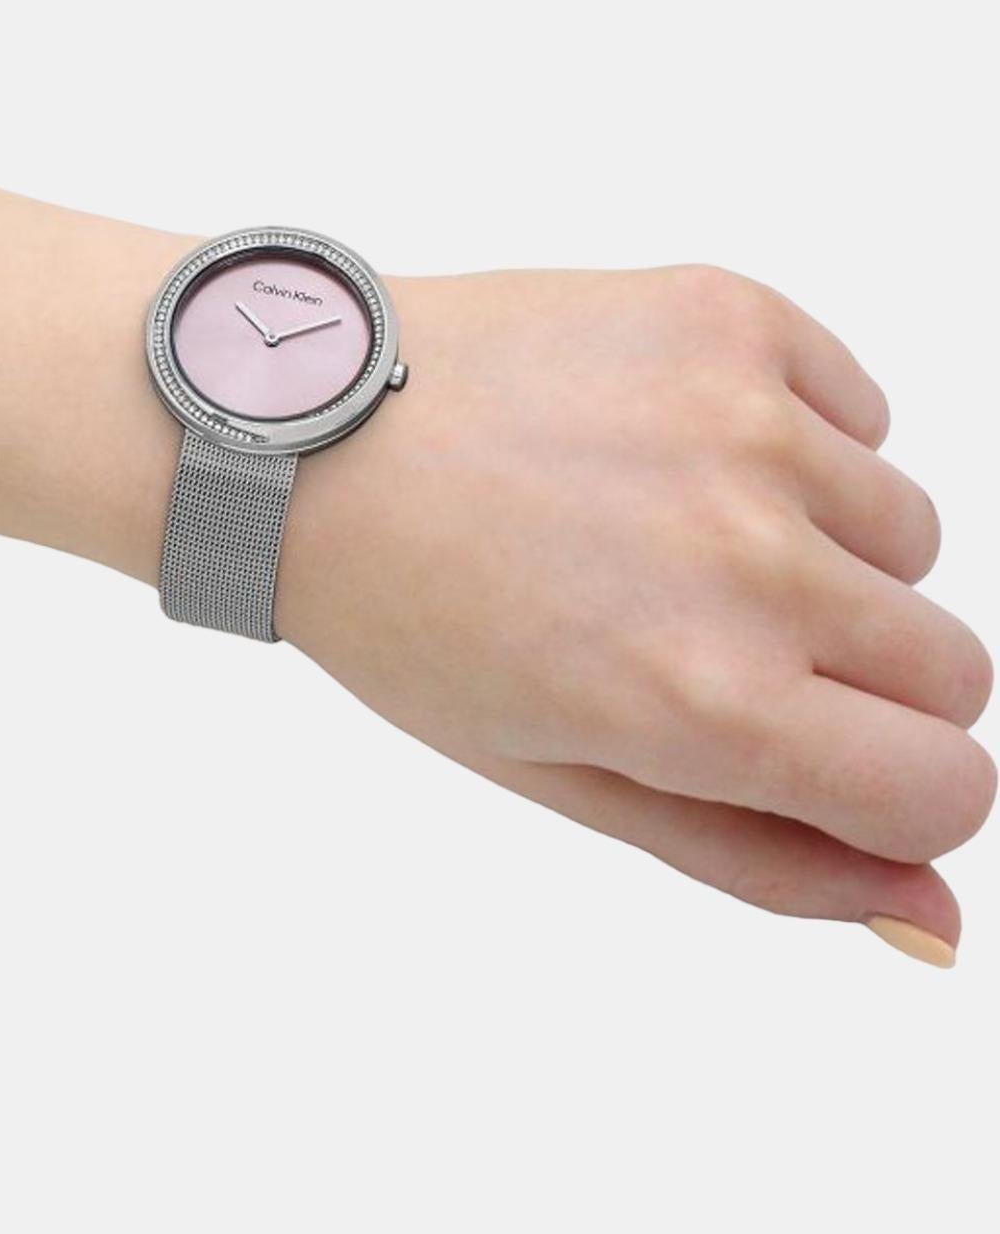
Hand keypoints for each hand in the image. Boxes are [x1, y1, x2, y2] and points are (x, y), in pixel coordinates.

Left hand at [276, 264, 994, 961]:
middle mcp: (750, 560)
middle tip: (702, 635)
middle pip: (949, 664)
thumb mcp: (556, 772)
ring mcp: (747, 423)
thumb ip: (757, 858)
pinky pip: (857, 406)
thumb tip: (930, 923)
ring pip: (907, 531)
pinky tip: (662, 444)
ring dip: (818, 551)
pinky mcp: (728, 315)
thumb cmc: (402, 614)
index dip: (887, 791)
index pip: (948, 788)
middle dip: (852, 679)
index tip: (810, 757)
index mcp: (706, 699)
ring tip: (661, 530)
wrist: (304, 434)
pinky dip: (792, 439)